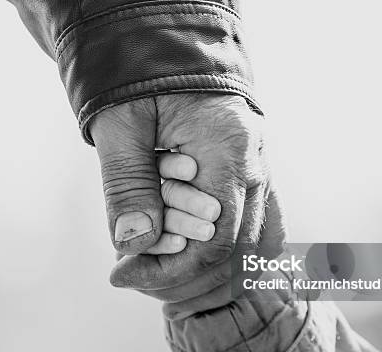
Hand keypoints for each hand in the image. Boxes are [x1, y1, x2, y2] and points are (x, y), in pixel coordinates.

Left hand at [91, 94, 284, 293]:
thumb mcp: (122, 124)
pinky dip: (222, 252)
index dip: (170, 270)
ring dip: (205, 271)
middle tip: (133, 273)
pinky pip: (255, 228)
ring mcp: (260, 171)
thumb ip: (128, 183)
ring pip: (252, 247)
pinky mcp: (251, 174)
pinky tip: (187, 254)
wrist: (170, 46)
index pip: (215, 240)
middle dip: (183, 276)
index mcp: (230, 151)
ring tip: (156, 269)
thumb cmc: (143, 77)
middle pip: (237, 253)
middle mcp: (255, 166)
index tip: (123, 274)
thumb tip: (134, 245)